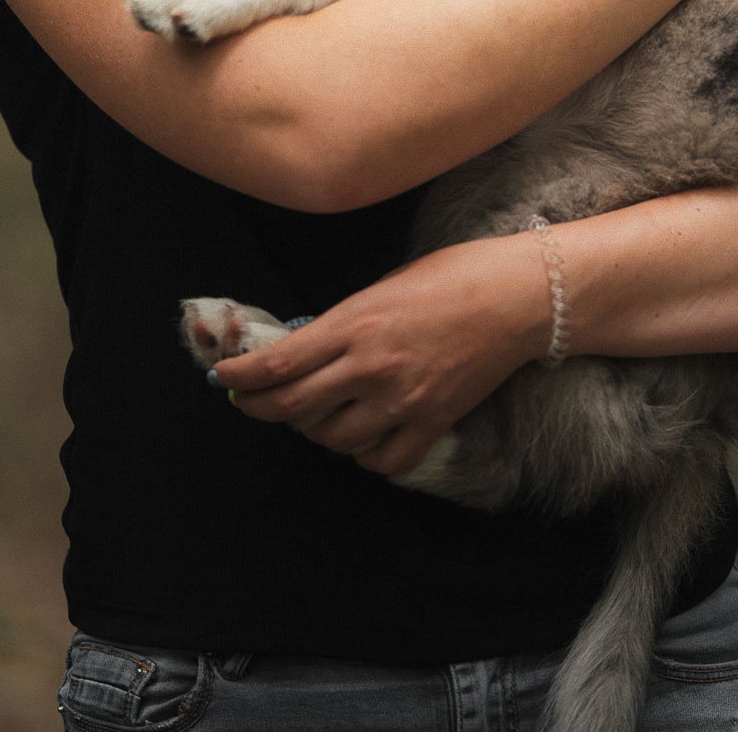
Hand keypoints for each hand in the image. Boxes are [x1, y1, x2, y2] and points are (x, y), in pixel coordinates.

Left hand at [206, 236, 549, 477]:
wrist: (513, 297)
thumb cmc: (449, 276)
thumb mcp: (380, 287)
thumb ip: (342, 323)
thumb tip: (305, 351)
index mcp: (353, 324)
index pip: (278, 364)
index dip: (242, 378)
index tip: (224, 379)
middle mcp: (370, 367)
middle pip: (293, 407)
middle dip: (260, 408)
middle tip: (249, 403)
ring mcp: (401, 401)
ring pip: (332, 439)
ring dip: (314, 429)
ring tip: (314, 412)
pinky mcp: (431, 423)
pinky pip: (380, 461)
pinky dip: (363, 454)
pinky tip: (362, 436)